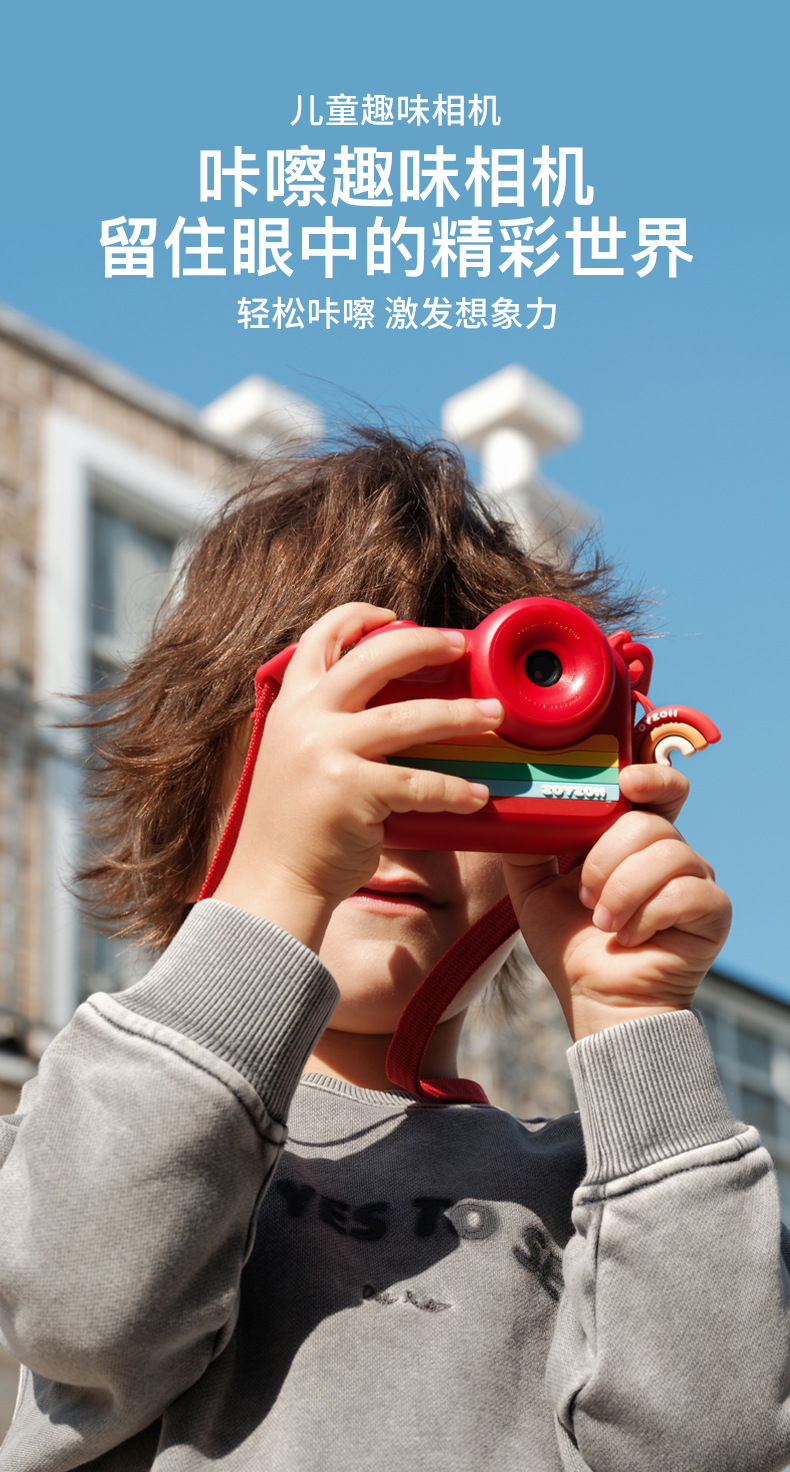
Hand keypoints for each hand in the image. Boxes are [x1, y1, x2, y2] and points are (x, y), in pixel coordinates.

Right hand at [213, 603, 503, 950]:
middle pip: (375, 659)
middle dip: (426, 645)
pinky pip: (419, 783)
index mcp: (291, 705)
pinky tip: (477, 795)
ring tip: (493, 716)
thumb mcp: (295, 757)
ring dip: (459, 715)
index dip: (359, 616)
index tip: (395, 616)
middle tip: (462, 647)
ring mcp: (327, 752)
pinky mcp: (351, 791)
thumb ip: (327, 725)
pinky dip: (454, 789)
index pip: (319, 637)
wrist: (272, 881)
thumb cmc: (295, 826)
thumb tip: (389, 706)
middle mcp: (305, 719)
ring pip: (409, 718)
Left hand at [502, 763, 731, 1040]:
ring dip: (623, 892)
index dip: (649, 776)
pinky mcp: (713, 910)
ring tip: (604, 923)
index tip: (626, 783)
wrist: (596, 999)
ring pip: (668, 854)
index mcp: (632, 839)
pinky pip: (686, 892)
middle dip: (605, 860)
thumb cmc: (571, 945)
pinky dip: (647, 916)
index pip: (655, 788)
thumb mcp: (533, 889)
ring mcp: (695, 879)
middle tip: (586, 897)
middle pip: (650, 822)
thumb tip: (510, 805)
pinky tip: (631, 937)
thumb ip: (524, 845)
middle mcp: (669, 851)